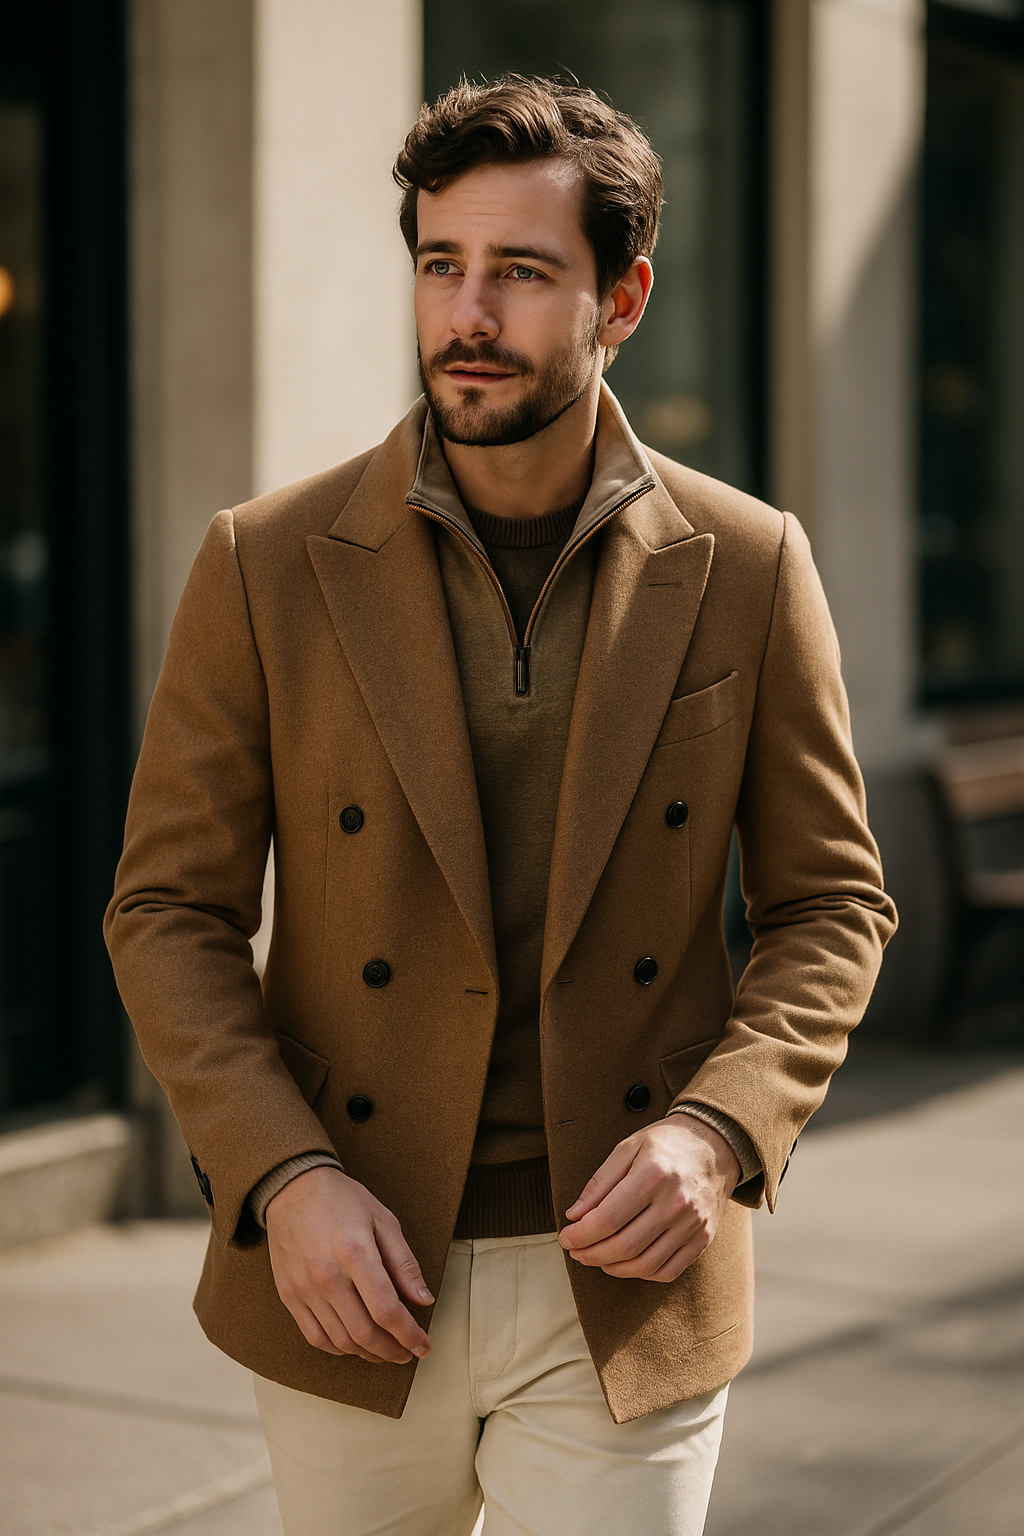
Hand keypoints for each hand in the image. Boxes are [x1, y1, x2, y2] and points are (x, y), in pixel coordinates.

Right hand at [265, 1165, 432, 1363]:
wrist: (292, 1188)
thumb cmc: (341, 1200)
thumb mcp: (383, 1220)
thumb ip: (404, 1263)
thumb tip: (424, 1300)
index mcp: (355, 1253)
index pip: (386, 1310)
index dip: (409, 1335)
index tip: (423, 1345)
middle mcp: (327, 1275)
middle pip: (364, 1333)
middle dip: (392, 1351)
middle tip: (408, 1352)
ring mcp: (304, 1288)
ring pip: (341, 1341)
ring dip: (368, 1354)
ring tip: (386, 1351)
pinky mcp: (289, 1295)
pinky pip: (315, 1337)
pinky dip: (339, 1349)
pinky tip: (355, 1344)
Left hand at [558, 1116, 740, 1282]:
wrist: (716, 1144)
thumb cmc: (666, 1144)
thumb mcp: (628, 1148)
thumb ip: (599, 1183)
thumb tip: (574, 1216)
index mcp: (652, 1174)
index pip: (607, 1219)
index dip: (580, 1234)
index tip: (566, 1237)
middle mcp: (675, 1202)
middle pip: (624, 1246)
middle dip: (591, 1254)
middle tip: (576, 1251)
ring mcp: (692, 1223)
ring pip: (645, 1264)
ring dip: (613, 1268)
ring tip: (597, 1258)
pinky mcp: (703, 1238)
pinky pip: (669, 1270)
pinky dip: (642, 1274)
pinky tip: (627, 1263)